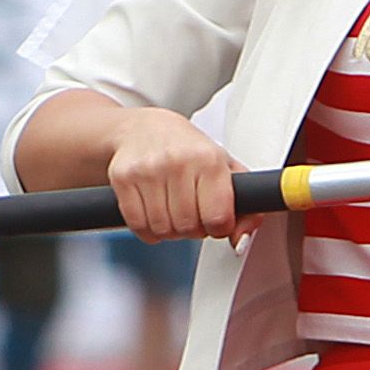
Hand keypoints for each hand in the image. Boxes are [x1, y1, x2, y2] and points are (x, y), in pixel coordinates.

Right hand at [106, 106, 241, 240]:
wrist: (143, 129)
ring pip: (163, 229)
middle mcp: (178, 162)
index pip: (218, 217)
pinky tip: (154, 212)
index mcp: (209, 159)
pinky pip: (138, 226)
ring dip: (170, 229)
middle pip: (189, 227)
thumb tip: (241, 240)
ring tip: (173, 210)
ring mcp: (148, 170)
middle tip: (192, 212)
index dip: (219, 227)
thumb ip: (246, 206)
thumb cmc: (188, 151)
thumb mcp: (224, 169)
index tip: (216, 219)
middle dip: (193, 228)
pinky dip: (148, 229)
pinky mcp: (123, 178)